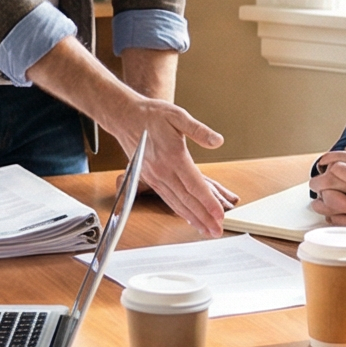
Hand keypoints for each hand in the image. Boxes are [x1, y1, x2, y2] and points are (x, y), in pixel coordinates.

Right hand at [122, 97, 227, 235]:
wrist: (126, 118)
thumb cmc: (152, 116)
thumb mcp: (178, 115)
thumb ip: (199, 130)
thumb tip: (217, 140)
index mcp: (173, 157)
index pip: (194, 185)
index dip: (208, 202)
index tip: (219, 214)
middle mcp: (163, 171)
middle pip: (187, 200)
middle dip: (203, 217)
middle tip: (217, 230)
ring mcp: (156, 177)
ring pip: (177, 203)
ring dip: (193, 218)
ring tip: (207, 230)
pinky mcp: (152, 179)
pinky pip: (168, 199)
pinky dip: (180, 211)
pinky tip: (189, 218)